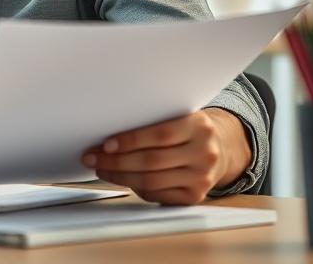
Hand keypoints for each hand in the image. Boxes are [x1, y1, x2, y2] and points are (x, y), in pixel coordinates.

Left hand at [81, 108, 251, 204]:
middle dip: (116, 161)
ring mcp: (201, 178)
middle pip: (151, 161)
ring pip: (151, 181)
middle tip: (92, 158)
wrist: (219, 149)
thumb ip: (152, 120)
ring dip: (120, 176)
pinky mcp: (195, 196)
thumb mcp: (177, 116)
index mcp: (199, 126)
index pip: (160, 134)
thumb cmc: (186, 130)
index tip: (105, 143)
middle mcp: (204, 153)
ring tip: (101, 169)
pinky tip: (122, 179)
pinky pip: (158, 195)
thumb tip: (108, 131)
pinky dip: (136, 188)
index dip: (130, 140)